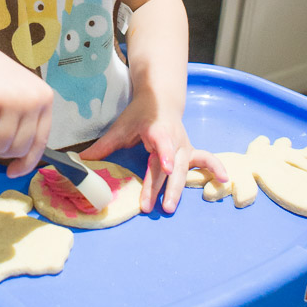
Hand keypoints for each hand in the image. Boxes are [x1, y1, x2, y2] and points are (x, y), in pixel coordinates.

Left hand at [80, 94, 227, 212]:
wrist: (161, 99)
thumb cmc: (140, 113)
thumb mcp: (121, 126)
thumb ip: (104, 145)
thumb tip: (82, 161)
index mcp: (157, 129)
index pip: (161, 143)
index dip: (164, 155)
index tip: (165, 167)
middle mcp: (173, 139)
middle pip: (169, 165)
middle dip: (161, 186)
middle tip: (151, 206)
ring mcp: (184, 146)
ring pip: (184, 169)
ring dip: (178, 188)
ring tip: (170, 207)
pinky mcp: (190, 151)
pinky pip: (205, 160)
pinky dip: (215, 169)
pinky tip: (224, 181)